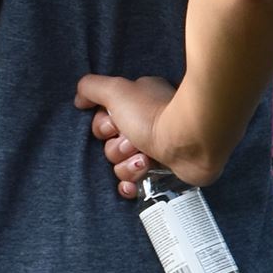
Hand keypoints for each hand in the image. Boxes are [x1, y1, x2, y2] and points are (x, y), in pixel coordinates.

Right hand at [76, 73, 176, 198]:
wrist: (192, 141)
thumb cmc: (153, 114)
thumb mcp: (116, 91)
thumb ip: (92, 88)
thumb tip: (80, 100)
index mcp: (136, 104)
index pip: (103, 122)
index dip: (103, 127)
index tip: (115, 125)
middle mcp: (145, 125)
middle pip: (110, 146)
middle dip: (118, 148)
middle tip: (134, 143)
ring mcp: (155, 150)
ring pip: (120, 166)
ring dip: (128, 165)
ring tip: (146, 159)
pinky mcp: (163, 171)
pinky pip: (134, 183)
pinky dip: (131, 184)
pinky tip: (136, 184)